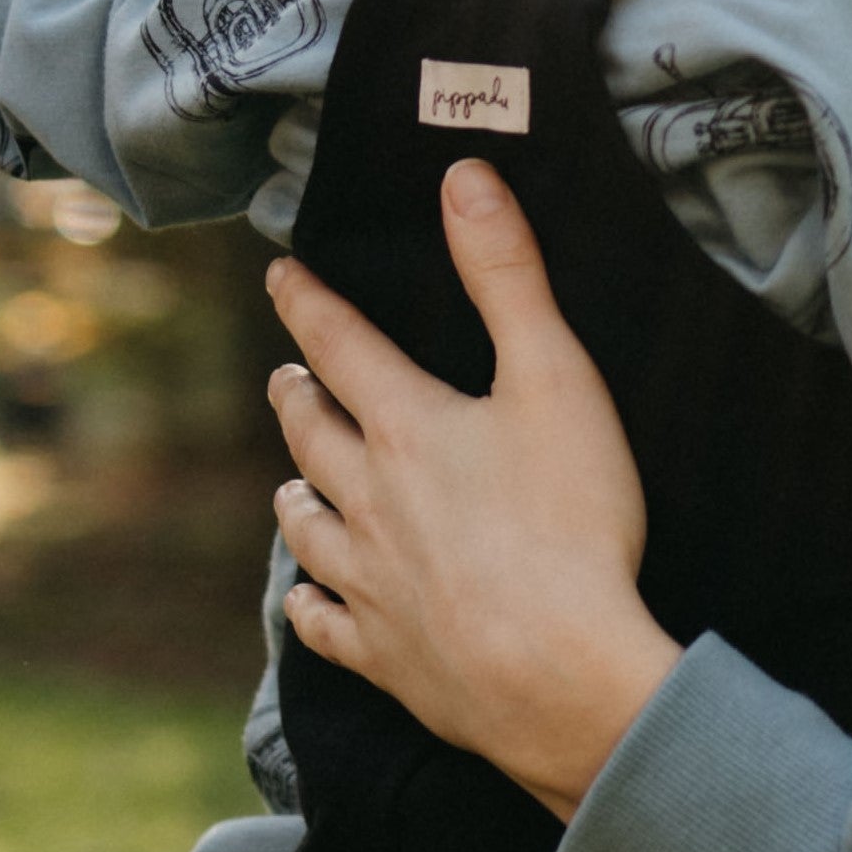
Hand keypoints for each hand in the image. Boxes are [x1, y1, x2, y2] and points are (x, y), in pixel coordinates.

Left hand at [267, 158, 674, 818]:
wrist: (558, 672)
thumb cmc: (571, 524)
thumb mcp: (556, 379)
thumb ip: (509, 278)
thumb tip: (464, 178)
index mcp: (405, 427)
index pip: (340, 345)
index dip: (308, 304)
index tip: (280, 276)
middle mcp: (367, 500)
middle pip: (311, 437)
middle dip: (298, 398)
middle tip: (288, 379)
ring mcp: (369, 582)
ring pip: (308, 529)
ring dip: (295, 497)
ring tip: (290, 487)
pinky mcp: (386, 654)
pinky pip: (325, 625)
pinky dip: (309, 608)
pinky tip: (305, 604)